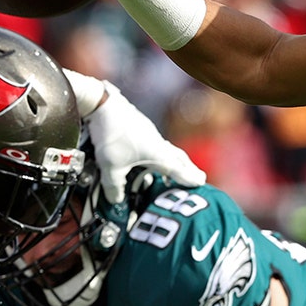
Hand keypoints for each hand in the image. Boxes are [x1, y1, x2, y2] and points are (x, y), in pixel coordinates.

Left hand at [84, 81, 206, 203]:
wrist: (104, 105)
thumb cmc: (112, 136)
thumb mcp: (110, 167)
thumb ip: (114, 186)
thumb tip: (116, 200)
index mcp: (157, 154)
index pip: (178, 170)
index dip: (189, 178)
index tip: (201, 183)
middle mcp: (159, 144)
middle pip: (179, 158)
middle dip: (189, 169)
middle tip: (197, 178)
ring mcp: (151, 135)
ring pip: (168, 151)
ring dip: (174, 161)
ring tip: (174, 172)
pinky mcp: (142, 129)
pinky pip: (157, 146)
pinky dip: (160, 155)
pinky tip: (150, 158)